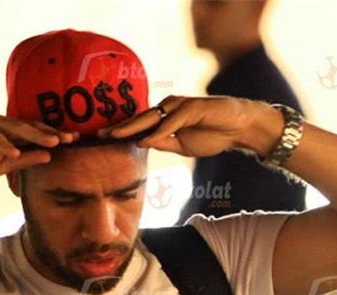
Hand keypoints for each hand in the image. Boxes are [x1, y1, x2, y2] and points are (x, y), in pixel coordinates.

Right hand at [0, 116, 79, 192]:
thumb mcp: (4, 167)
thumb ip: (25, 161)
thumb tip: (49, 156)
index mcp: (10, 134)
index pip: (36, 134)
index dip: (54, 137)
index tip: (74, 142)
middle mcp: (1, 126)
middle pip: (30, 127)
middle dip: (51, 133)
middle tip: (70, 138)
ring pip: (14, 128)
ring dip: (33, 135)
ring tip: (51, 142)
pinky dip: (3, 144)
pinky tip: (15, 152)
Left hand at [98, 96, 282, 158]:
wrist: (238, 128)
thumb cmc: (211, 135)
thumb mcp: (182, 146)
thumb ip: (163, 143)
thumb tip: (142, 144)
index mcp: (165, 118)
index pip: (139, 125)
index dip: (121, 133)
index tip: (102, 140)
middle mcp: (170, 108)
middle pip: (140, 119)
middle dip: (119, 127)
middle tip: (98, 135)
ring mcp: (181, 107)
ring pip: (152, 117)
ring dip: (133, 126)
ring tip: (116, 136)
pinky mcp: (194, 108)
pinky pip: (173, 121)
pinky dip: (160, 130)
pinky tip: (147, 139)